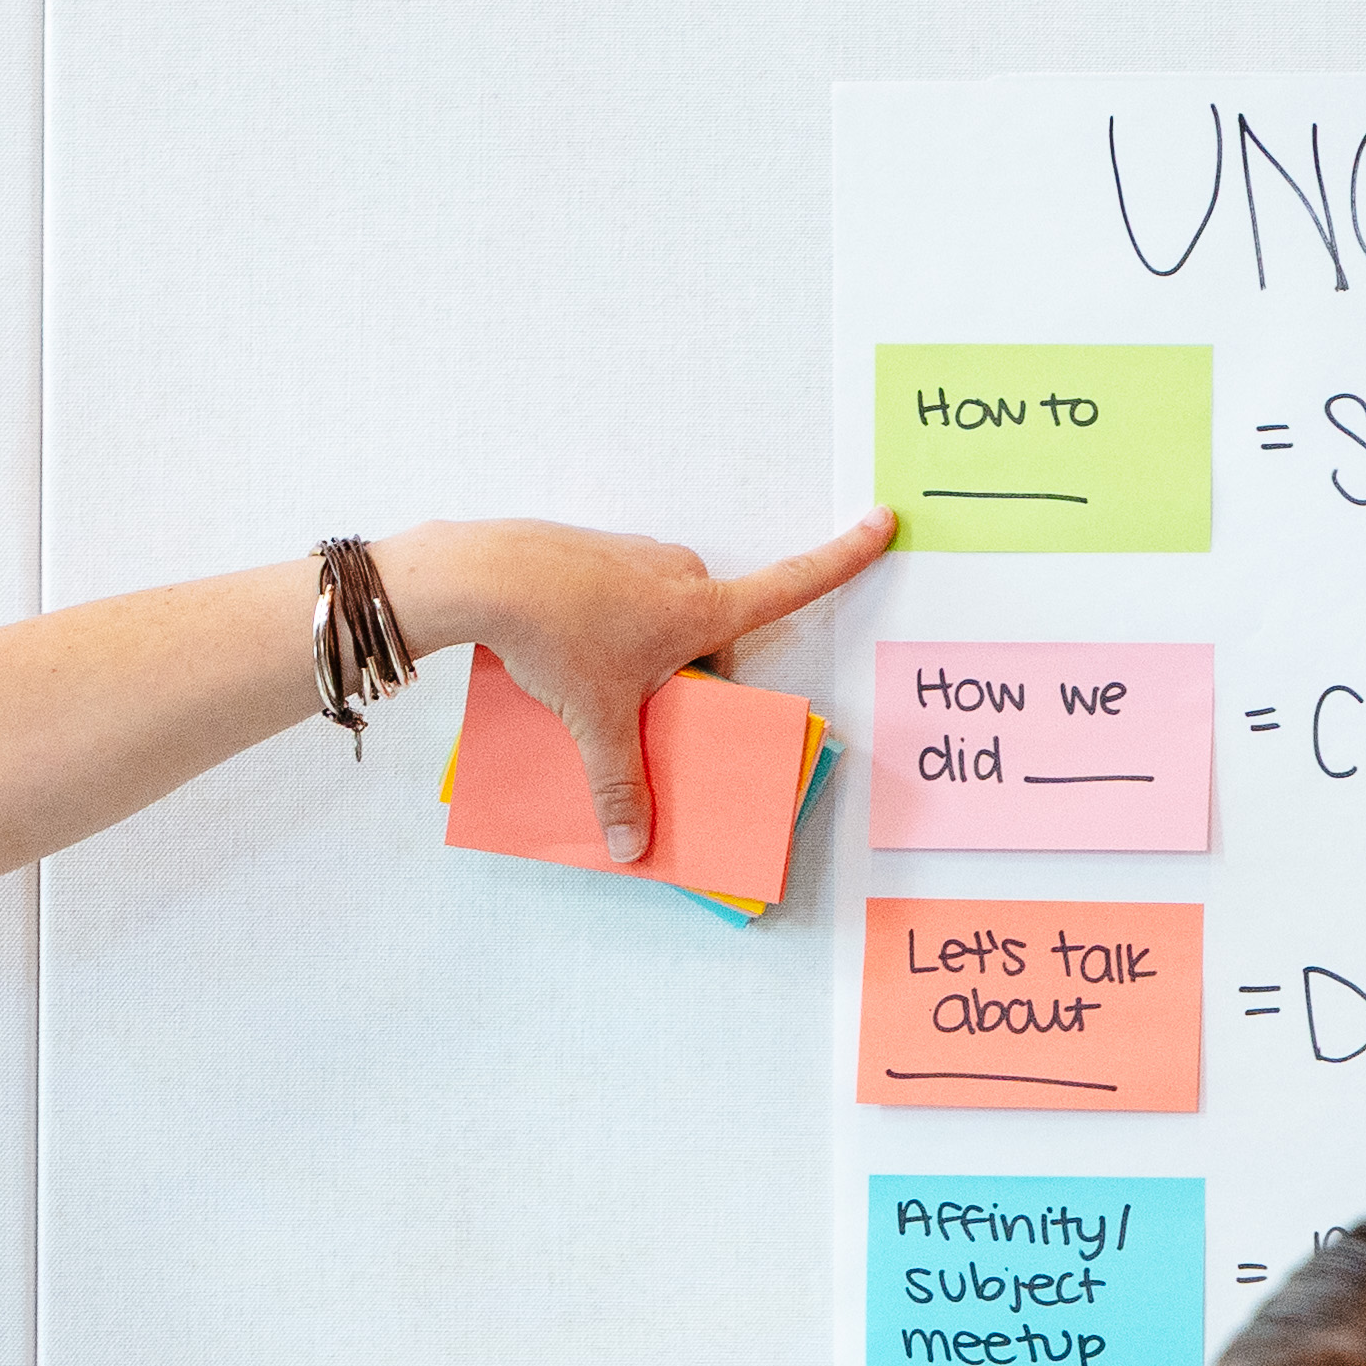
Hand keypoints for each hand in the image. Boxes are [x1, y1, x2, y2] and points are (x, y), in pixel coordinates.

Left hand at [402, 509, 897, 864]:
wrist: (482, 574)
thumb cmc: (556, 638)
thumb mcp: (595, 721)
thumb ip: (620, 784)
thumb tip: (633, 845)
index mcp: (703, 607)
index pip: (794, 582)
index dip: (844, 557)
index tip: (883, 520)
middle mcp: (680, 571)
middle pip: (710, 628)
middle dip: (688, 670)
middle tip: (643, 707)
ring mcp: (634, 555)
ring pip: (658, 612)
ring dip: (640, 649)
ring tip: (588, 678)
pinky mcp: (592, 551)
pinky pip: (615, 597)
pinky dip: (602, 625)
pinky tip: (559, 647)